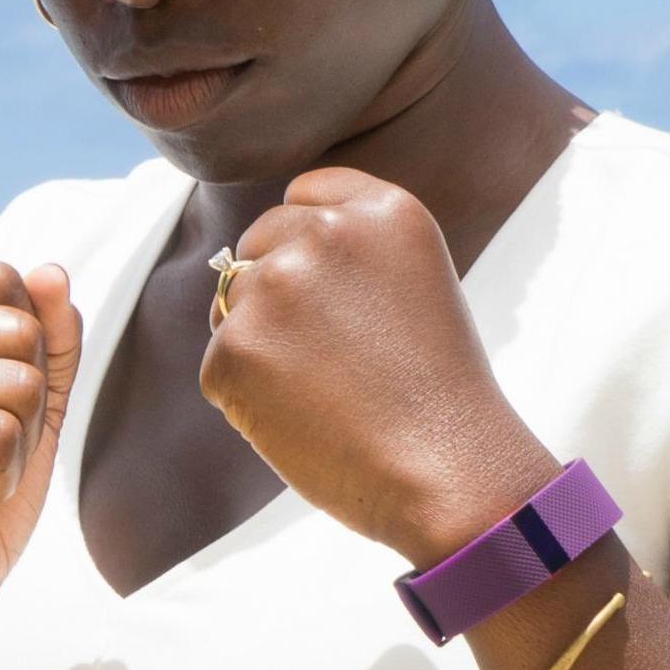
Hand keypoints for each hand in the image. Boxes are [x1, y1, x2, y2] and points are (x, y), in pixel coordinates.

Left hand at [198, 169, 553, 567]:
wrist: (450, 475)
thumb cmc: (436, 397)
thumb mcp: (413, 287)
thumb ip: (350, 255)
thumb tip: (260, 256)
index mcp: (382, 211)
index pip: (305, 194)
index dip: (307, 243)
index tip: (334, 291)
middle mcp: (324, 234)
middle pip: (258, 244)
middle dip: (276, 292)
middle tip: (332, 356)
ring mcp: (274, 287)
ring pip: (232, 306)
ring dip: (260, 346)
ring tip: (325, 392)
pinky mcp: (235, 346)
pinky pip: (220, 366)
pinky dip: (246, 398)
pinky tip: (303, 421)